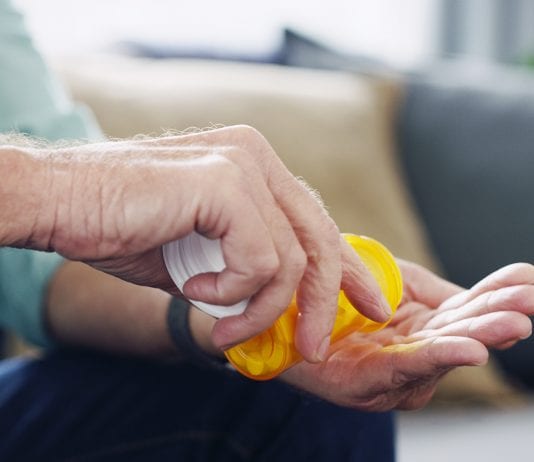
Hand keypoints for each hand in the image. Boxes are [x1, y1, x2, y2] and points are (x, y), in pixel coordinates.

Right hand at [30, 126, 387, 360]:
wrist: (59, 202)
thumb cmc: (122, 227)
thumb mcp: (201, 255)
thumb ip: (244, 268)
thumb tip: (281, 305)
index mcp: (253, 165)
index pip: (315, 221)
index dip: (347, 267)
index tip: (369, 304)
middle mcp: (255, 156)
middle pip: (318, 240)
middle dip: (321, 303)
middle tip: (308, 348)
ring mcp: (242, 163)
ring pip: (291, 260)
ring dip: (259, 309)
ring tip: (223, 325)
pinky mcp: (224, 182)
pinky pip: (261, 260)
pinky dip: (231, 292)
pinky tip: (194, 290)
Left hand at [281, 261, 533, 410]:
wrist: (284, 309)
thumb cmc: (340, 296)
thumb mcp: (395, 281)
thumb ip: (434, 290)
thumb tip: (481, 298)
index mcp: (422, 328)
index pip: (465, 310)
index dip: (497, 296)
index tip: (528, 280)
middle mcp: (412, 353)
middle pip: (460, 334)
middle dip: (497, 319)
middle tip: (528, 305)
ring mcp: (390, 371)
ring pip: (439, 352)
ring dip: (479, 337)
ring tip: (513, 323)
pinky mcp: (363, 383)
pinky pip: (403, 368)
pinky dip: (438, 358)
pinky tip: (471, 350)